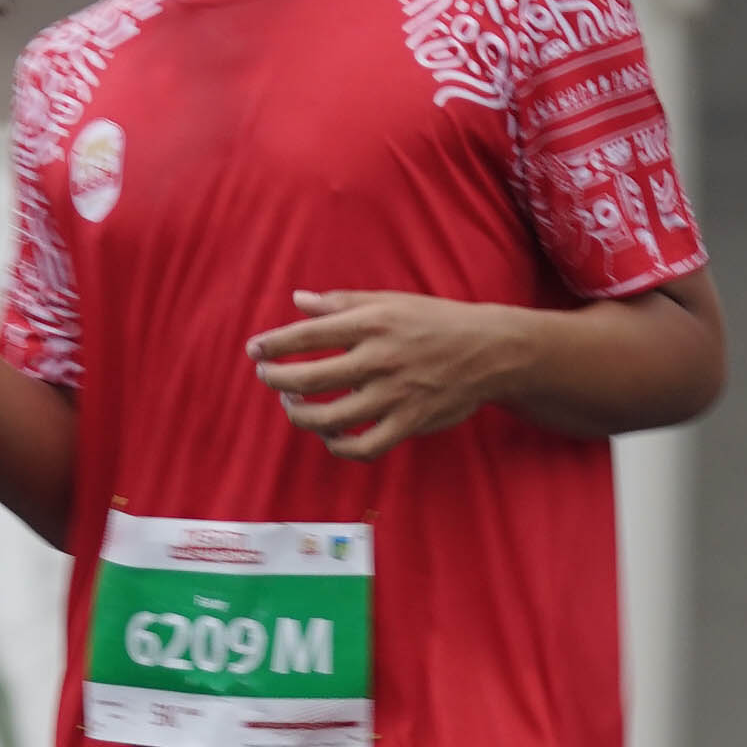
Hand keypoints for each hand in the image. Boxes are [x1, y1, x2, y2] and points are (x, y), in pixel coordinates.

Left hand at [248, 291, 525, 461]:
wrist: (492, 352)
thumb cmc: (437, 322)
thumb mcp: (392, 301)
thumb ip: (342, 302)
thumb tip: (298, 300)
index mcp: (373, 323)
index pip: (307, 335)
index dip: (273, 344)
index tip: (255, 350)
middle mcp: (380, 359)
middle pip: (309, 379)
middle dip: (277, 380)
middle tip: (267, 377)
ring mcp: (395, 395)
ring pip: (329, 418)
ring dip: (301, 414)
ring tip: (294, 405)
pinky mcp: (409, 423)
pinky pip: (363, 447)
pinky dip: (338, 446)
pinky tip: (330, 435)